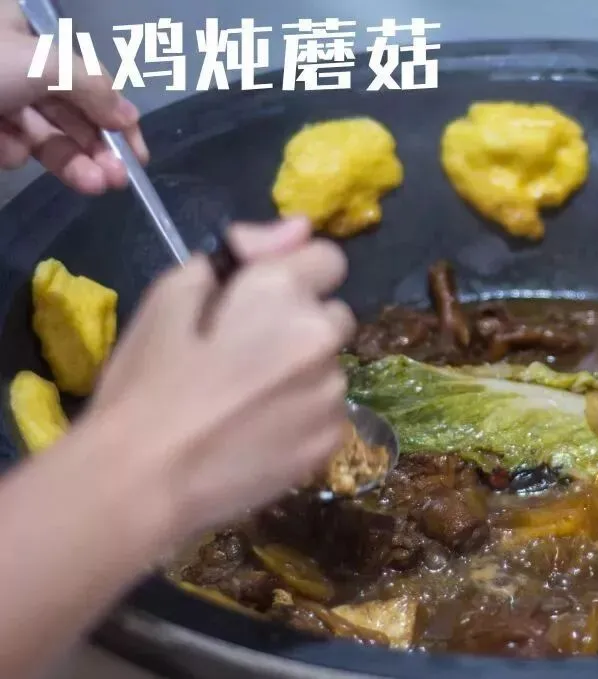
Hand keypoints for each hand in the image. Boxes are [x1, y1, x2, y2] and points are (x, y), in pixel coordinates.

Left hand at [0, 1, 147, 193]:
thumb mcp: (43, 62)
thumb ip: (93, 88)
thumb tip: (127, 115)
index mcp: (24, 30)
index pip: (87, 77)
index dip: (117, 116)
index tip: (138, 155)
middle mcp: (9, 60)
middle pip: (67, 110)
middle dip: (94, 147)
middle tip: (117, 181)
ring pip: (41, 132)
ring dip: (67, 159)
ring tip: (88, 184)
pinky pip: (5, 143)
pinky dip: (9, 151)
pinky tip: (4, 151)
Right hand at [86, 218, 355, 539]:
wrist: (141, 483)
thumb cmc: (144, 385)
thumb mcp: (169, 297)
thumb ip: (244, 253)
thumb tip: (297, 228)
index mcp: (283, 293)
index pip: (326, 258)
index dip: (295, 271)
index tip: (260, 297)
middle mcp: (321, 338)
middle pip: (331, 315)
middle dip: (299, 324)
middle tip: (245, 353)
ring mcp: (332, 394)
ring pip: (329, 367)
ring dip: (301, 372)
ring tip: (244, 400)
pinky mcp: (331, 441)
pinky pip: (326, 412)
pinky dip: (301, 414)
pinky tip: (258, 431)